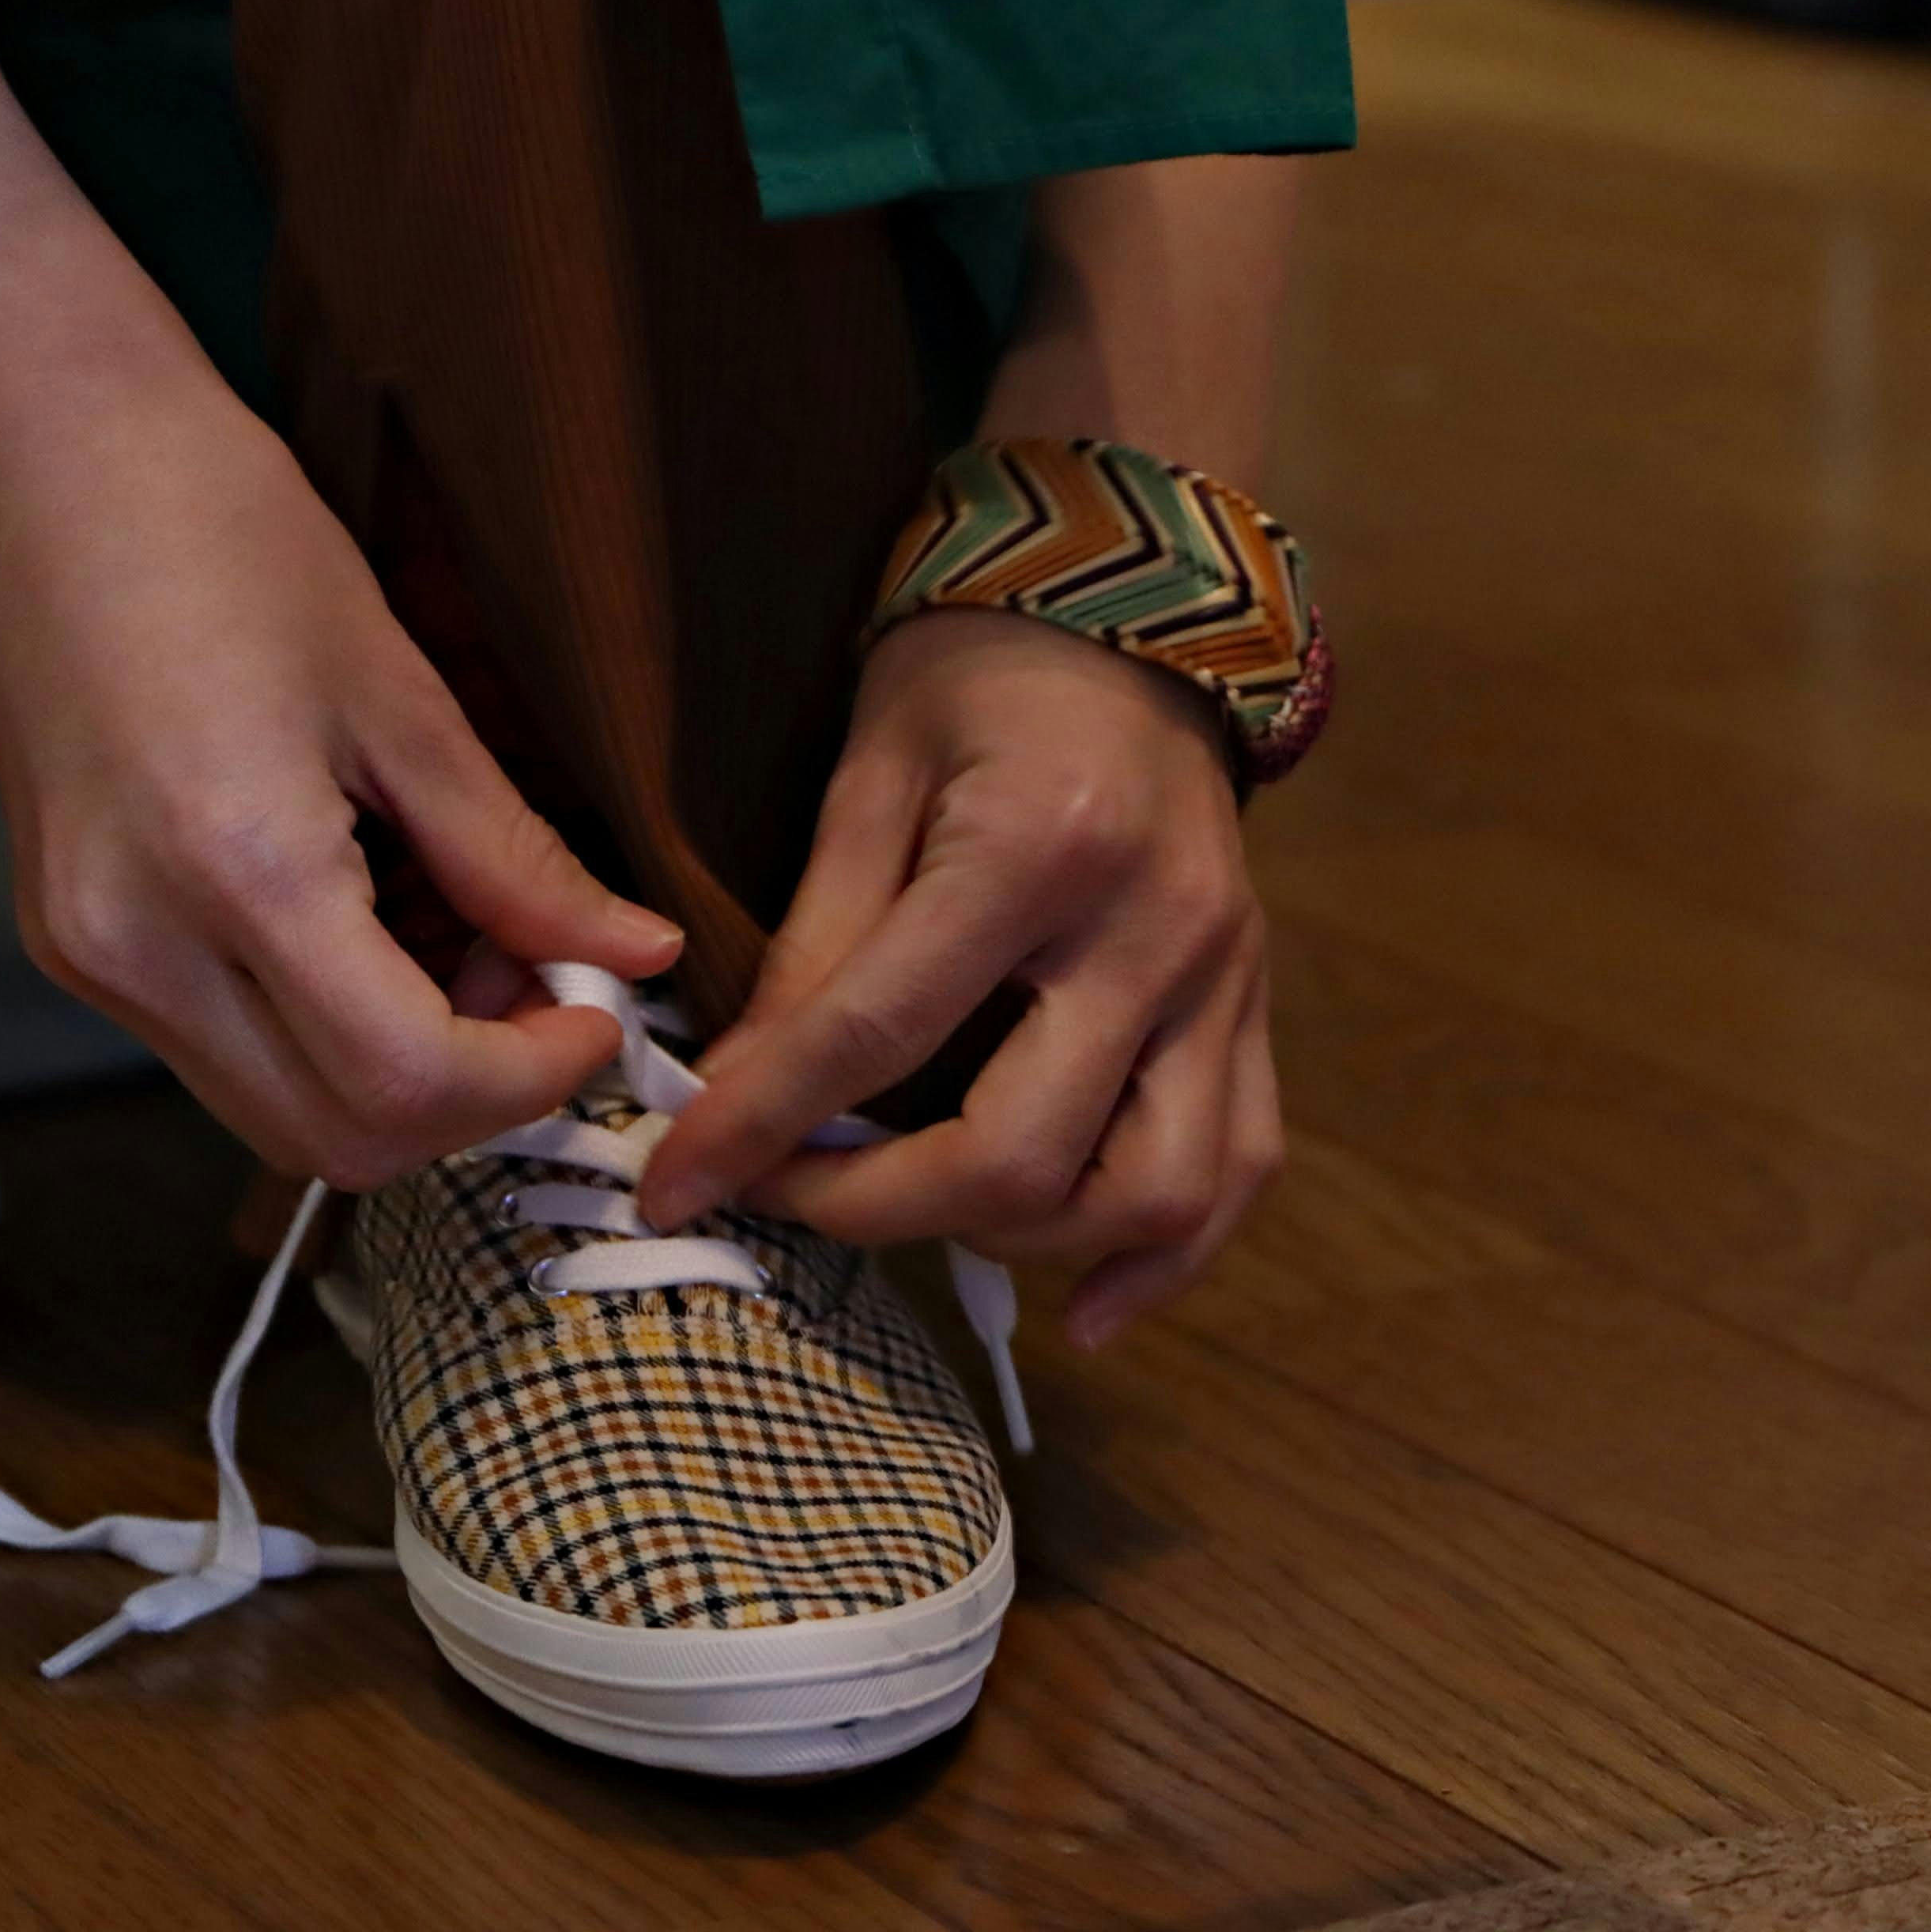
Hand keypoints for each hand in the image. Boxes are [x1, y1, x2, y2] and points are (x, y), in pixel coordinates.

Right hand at [0, 380, 681, 1186]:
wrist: (41, 457)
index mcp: (235, 873)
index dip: (530, 1077)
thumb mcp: (407, 701)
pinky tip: (382, 924)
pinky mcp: (75, 940)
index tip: (599, 1017)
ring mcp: (91, 954)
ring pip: (280, 1114)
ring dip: (401, 1072)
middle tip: (544, 990)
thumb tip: (634, 956)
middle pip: (337, 1141)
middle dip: (471, 1097)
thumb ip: (518, 861)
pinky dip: (327, 1031)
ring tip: (467, 941)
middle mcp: (138, 946)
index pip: (406, 1081)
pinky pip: (226, 1051)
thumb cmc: (220, 537)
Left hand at [638, 609, 1282, 1346]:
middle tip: (788, 1195)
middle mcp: (1151, 931)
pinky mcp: (1255, 1008)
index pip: (875, 1036)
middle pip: (1018, 1152)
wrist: (1136, 622)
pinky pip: (1237, 1168)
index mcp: (1037, 851)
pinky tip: (1090, 1309)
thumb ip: (817, 940)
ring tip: (928, 1231)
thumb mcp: (867, 775)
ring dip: (1025, 1247)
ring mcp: (1224, 980)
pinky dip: (1167, 1259)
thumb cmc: (978, 682)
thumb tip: (739, 1096)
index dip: (759, 1129)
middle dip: (877, 1208)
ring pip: (1151, 1191)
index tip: (675, 1187)